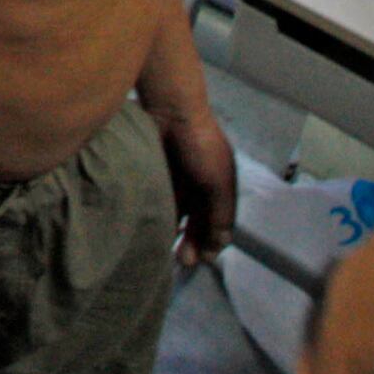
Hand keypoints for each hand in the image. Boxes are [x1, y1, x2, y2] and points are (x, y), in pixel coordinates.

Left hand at [156, 102, 237, 265]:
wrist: (169, 112)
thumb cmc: (200, 146)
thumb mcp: (219, 182)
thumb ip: (221, 214)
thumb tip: (220, 246)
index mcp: (220, 189)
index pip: (219, 224)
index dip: (213, 243)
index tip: (202, 259)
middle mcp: (200, 188)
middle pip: (198, 224)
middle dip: (194, 244)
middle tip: (183, 260)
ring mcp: (178, 183)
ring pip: (178, 217)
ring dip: (175, 235)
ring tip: (167, 251)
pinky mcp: (156, 178)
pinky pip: (159, 204)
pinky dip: (158, 218)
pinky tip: (153, 232)